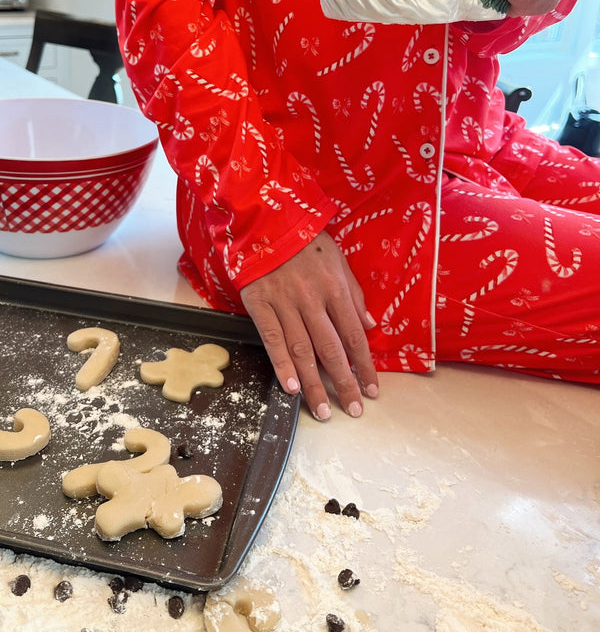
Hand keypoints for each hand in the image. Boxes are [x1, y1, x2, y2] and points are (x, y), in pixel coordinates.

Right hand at [239, 231, 377, 420]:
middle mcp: (312, 299)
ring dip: (314, 384)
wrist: (265, 219)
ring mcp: (284, 303)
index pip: (354, 335)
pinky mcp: (260, 304)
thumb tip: (371, 325)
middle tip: (353, 410)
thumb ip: (354, 293)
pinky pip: (272, 340)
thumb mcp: (338, 258)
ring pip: (302, 351)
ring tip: (323, 411)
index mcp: (335, 288)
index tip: (372, 390)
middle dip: (344, 383)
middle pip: (331, 349)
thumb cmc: (305, 239)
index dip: (364, 366)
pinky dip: (281, 366)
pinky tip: (291, 388)